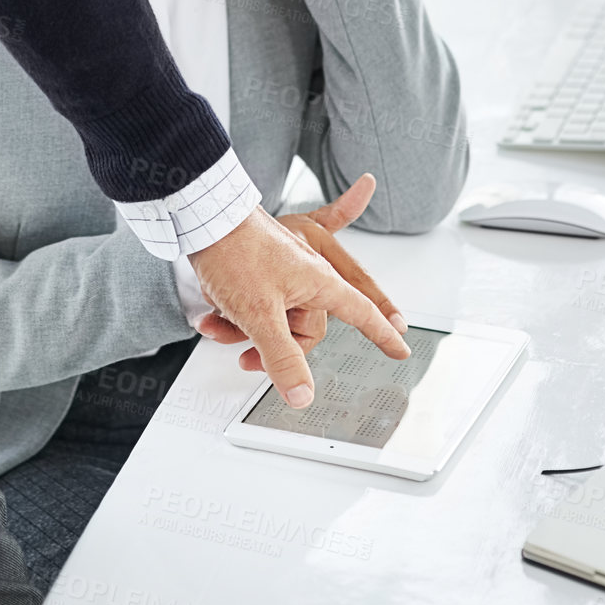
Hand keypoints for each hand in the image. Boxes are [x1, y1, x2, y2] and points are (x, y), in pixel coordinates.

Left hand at [196, 175, 404, 361]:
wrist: (204, 214)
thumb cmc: (233, 250)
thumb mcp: (258, 315)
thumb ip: (283, 358)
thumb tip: (303, 395)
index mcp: (320, 281)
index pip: (361, 312)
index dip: (382, 333)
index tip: (400, 348)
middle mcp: (308, 274)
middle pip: (305, 329)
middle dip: (271, 346)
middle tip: (246, 355)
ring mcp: (285, 268)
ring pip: (275, 316)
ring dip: (242, 325)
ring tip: (218, 319)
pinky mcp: (262, 262)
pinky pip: (259, 296)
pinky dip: (248, 301)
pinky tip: (333, 209)